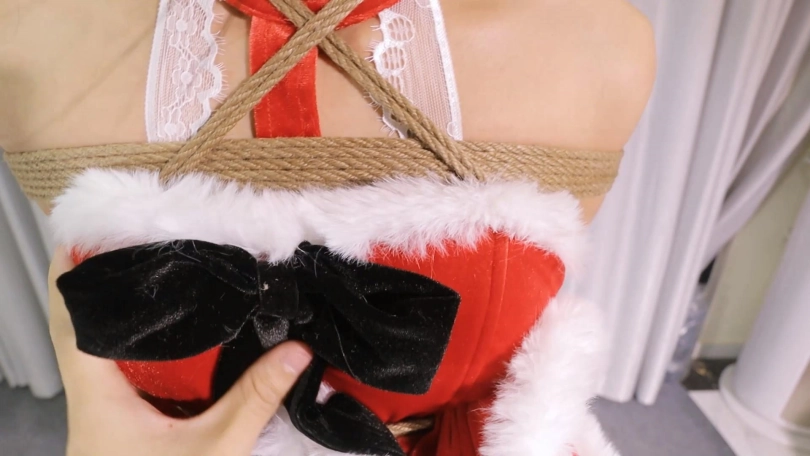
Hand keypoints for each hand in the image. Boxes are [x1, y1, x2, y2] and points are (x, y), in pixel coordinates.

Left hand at [48, 247, 312, 455]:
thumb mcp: (213, 450)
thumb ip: (253, 400)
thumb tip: (297, 350)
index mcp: (98, 395)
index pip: (70, 324)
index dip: (67, 278)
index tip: (76, 235)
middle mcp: (91, 399)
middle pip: (79, 330)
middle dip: (97, 286)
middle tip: (130, 245)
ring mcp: (101, 415)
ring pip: (96, 352)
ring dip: (113, 316)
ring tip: (148, 279)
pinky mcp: (118, 426)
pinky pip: (117, 373)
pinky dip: (132, 346)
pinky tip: (164, 339)